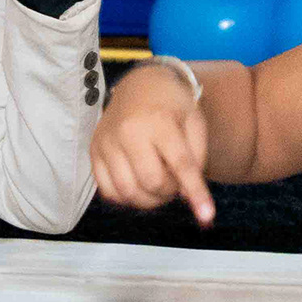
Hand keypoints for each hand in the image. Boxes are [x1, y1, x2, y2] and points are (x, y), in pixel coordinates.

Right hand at [91, 61, 215, 225]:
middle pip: (152, 183)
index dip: (196, 193)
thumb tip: (187, 197)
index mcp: (159, 121)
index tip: (207, 216)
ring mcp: (107, 142)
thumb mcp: (195, 123)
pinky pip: (108, 191)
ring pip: (128, 192)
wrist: (138, 84)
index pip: (181, 165)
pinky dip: (126, 198)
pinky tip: (137, 185)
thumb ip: (197, 159)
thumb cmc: (172, 106)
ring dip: (148, 199)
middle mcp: (129, 131)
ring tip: (157, 185)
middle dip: (169, 192)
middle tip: (174, 182)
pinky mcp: (93, 151)